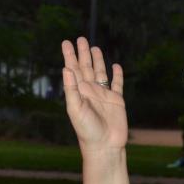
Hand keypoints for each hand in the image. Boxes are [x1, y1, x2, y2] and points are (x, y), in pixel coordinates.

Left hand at [61, 37, 127, 151]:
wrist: (104, 145)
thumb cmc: (87, 130)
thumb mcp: (76, 109)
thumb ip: (71, 90)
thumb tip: (66, 69)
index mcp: (79, 92)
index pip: (73, 70)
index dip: (70, 56)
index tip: (66, 43)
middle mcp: (90, 91)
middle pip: (86, 67)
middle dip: (82, 54)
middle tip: (79, 38)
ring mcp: (104, 95)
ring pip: (100, 73)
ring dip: (97, 60)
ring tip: (94, 47)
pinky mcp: (117, 101)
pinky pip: (117, 84)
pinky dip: (117, 75)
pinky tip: (115, 66)